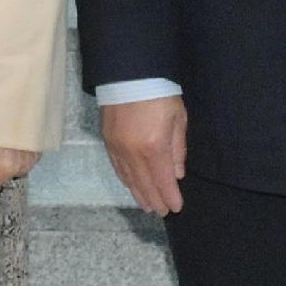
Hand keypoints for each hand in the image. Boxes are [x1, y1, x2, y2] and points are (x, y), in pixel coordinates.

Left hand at [0, 139, 40, 194]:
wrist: (17, 94)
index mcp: (5, 167)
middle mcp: (22, 165)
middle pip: (1, 176)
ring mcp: (33, 156)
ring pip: (13, 167)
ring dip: (4, 157)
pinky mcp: (39, 147)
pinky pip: (24, 156)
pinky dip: (16, 150)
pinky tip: (9, 135)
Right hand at [100, 94, 188, 216]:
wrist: (129, 73)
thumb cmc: (159, 93)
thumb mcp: (178, 118)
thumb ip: (177, 149)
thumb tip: (176, 174)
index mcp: (154, 147)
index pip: (163, 180)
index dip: (169, 197)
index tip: (175, 208)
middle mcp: (132, 152)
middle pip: (144, 184)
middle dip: (154, 200)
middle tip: (161, 212)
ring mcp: (117, 147)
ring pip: (128, 178)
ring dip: (138, 193)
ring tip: (147, 205)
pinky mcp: (107, 140)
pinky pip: (116, 166)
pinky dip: (125, 179)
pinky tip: (130, 184)